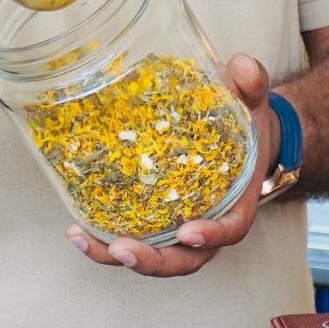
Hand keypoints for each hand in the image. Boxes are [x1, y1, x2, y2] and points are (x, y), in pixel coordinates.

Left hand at [66, 53, 278, 276]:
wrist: (239, 132)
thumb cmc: (245, 121)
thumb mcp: (252, 98)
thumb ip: (252, 81)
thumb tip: (242, 67)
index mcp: (237, 202)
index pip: (230, 230)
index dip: (211, 236)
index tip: (188, 232)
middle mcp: (209, 224)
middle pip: (185, 259)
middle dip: (153, 260)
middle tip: (122, 249)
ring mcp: (180, 225)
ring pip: (155, 256)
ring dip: (118, 256)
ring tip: (84, 239)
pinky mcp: (156, 219)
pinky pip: (134, 238)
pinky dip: (106, 241)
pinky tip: (76, 229)